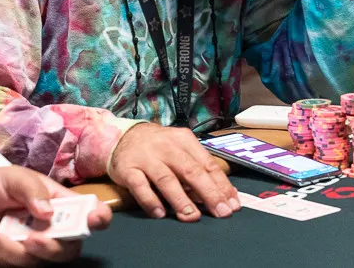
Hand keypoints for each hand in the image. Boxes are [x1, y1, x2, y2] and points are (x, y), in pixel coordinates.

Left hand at [0, 165, 111, 266]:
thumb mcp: (13, 177)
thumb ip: (31, 189)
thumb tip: (48, 212)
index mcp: (60, 205)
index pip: (90, 214)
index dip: (98, 219)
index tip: (94, 219)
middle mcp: (52, 230)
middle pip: (68, 250)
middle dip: (52, 248)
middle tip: (33, 239)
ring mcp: (33, 248)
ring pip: (35, 261)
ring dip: (10, 249)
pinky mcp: (12, 260)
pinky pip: (9, 265)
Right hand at [107, 123, 239, 221]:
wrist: (121, 136)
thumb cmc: (157, 147)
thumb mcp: (179, 149)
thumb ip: (197, 169)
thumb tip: (220, 195)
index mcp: (184, 140)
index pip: (207, 164)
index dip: (221, 185)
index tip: (232, 204)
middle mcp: (166, 147)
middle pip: (190, 170)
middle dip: (208, 193)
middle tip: (220, 212)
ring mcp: (146, 157)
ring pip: (166, 179)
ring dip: (181, 199)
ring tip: (192, 216)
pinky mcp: (127, 169)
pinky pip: (140, 186)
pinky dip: (150, 200)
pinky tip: (160, 213)